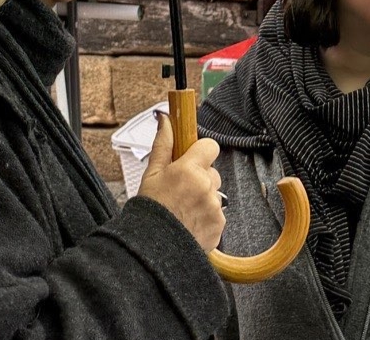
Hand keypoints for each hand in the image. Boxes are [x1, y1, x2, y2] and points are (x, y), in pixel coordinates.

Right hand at [136, 113, 225, 251]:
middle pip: (212, 172)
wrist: (153, 249)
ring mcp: (214, 207)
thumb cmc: (150, 210)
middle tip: (181, 190)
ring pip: (214, 194)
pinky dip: (206, 217)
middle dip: (200, 178)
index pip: (210, 146)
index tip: (192, 159)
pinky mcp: (219, 226)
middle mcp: (206, 187)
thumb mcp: (151, 174)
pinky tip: (189, 222)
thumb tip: (166, 120)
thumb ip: (163, 144)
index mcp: (189, 170)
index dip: (201, 152)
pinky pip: (217, 214)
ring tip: (183, 210)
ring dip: (203, 199)